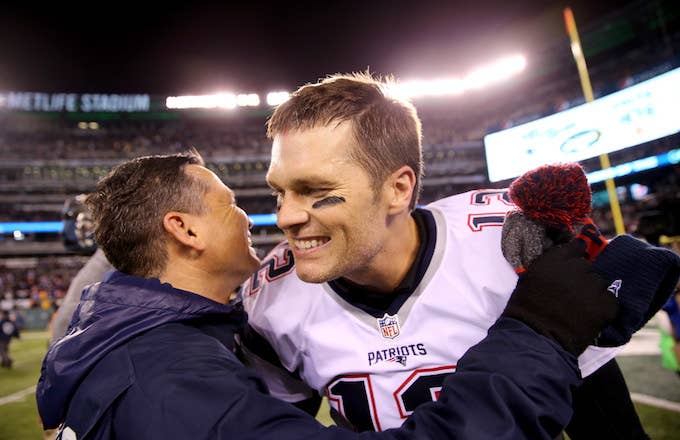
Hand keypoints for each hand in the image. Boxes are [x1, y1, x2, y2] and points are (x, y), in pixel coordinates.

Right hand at [502, 240, 616, 355]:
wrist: (534, 336)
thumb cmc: (526, 309)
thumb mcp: (531, 278)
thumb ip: (549, 267)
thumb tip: (563, 265)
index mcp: (554, 259)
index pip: (576, 247)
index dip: (576, 255)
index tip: (574, 264)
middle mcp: (577, 267)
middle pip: (588, 268)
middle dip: (582, 279)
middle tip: (571, 295)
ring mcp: (593, 285)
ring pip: (600, 284)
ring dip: (593, 293)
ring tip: (580, 309)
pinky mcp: (607, 304)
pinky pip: (610, 301)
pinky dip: (603, 309)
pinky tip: (589, 318)